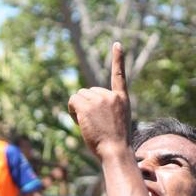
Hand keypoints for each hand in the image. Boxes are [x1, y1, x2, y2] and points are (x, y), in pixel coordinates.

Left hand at [67, 42, 130, 157]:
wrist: (116, 151)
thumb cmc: (115, 144)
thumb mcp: (116, 122)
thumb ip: (105, 108)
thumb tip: (82, 100)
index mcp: (122, 99)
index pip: (120, 75)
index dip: (118, 59)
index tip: (117, 44)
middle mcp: (112, 95)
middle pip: (89, 91)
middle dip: (87, 105)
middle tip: (95, 124)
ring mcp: (100, 99)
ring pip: (80, 95)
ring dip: (79, 109)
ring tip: (89, 125)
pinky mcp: (88, 105)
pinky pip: (73, 100)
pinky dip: (72, 110)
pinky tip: (80, 122)